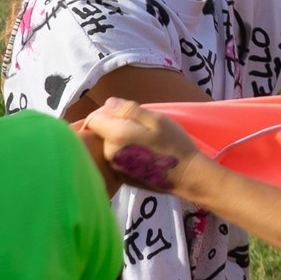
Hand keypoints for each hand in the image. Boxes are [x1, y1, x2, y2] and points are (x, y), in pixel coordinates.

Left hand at [82, 99, 213, 198]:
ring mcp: (114, 167)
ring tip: (144, 141)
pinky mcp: (121, 176)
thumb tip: (108, 103)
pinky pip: (117, 158)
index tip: (125, 113)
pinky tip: (144, 154)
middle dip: (116, 126)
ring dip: (121, 139)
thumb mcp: (157, 120)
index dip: (107, 113)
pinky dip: (126, 153)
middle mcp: (109, 153)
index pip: (94, 119)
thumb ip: (129, 110)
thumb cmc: (175, 144)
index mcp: (116, 136)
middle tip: (142, 127)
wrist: (187, 176)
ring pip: (110, 145)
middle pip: (102, 133)